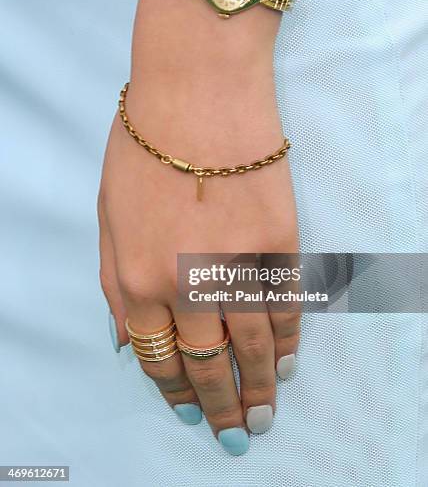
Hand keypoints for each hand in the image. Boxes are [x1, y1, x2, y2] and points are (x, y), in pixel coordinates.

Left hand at [98, 57, 300, 455]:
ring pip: (252, 348)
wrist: (198, 89)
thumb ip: (113, 284)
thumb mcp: (106, 215)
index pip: (157, 357)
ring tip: (262, 416)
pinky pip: (285, 308)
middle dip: (219, 406)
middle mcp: (185, 284)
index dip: (173, 389)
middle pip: (207, 364)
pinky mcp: (277, 243)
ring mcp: (236, 265)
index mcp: (136, 278)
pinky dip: (287, 343)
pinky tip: (285, 365)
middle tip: (232, 433)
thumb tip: (125, 342)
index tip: (187, 409)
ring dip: (258, 388)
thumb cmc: (144, 146)